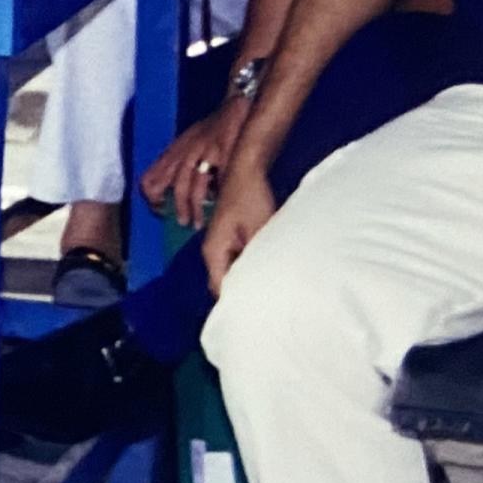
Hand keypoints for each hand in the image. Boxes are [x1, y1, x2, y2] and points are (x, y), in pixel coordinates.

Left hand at [142, 100, 250, 229]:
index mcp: (174, 151)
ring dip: (193, 207)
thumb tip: (175, 194)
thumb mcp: (189, 143)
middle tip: (181, 223)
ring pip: (192, 184)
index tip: (160, 212)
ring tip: (197, 223)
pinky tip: (220, 203)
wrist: (238, 104)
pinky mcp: (225, 150)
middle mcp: (186, 151)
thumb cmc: (213, 128)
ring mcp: (205, 150)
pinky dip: (218, 193)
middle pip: (172, 183)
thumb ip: (180, 165)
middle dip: (176, 207)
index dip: (151, 198)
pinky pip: (219, 176)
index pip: (151, 177)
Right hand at [199, 168, 278, 297]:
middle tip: (269, 303)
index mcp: (214, 252)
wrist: (245, 170)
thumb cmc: (250, 198)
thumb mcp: (258, 230)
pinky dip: (249, 267)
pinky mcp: (229, 240)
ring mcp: (220, 245)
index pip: (220, 290)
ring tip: (270, 289)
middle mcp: (212, 252)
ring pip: (230, 272)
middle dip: (243, 293)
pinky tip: (267, 270)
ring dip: (247, 279)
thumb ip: (257, 259)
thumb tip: (264, 285)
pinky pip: (236, 262)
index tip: (260, 313)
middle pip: (223, 283)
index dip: (238, 303)